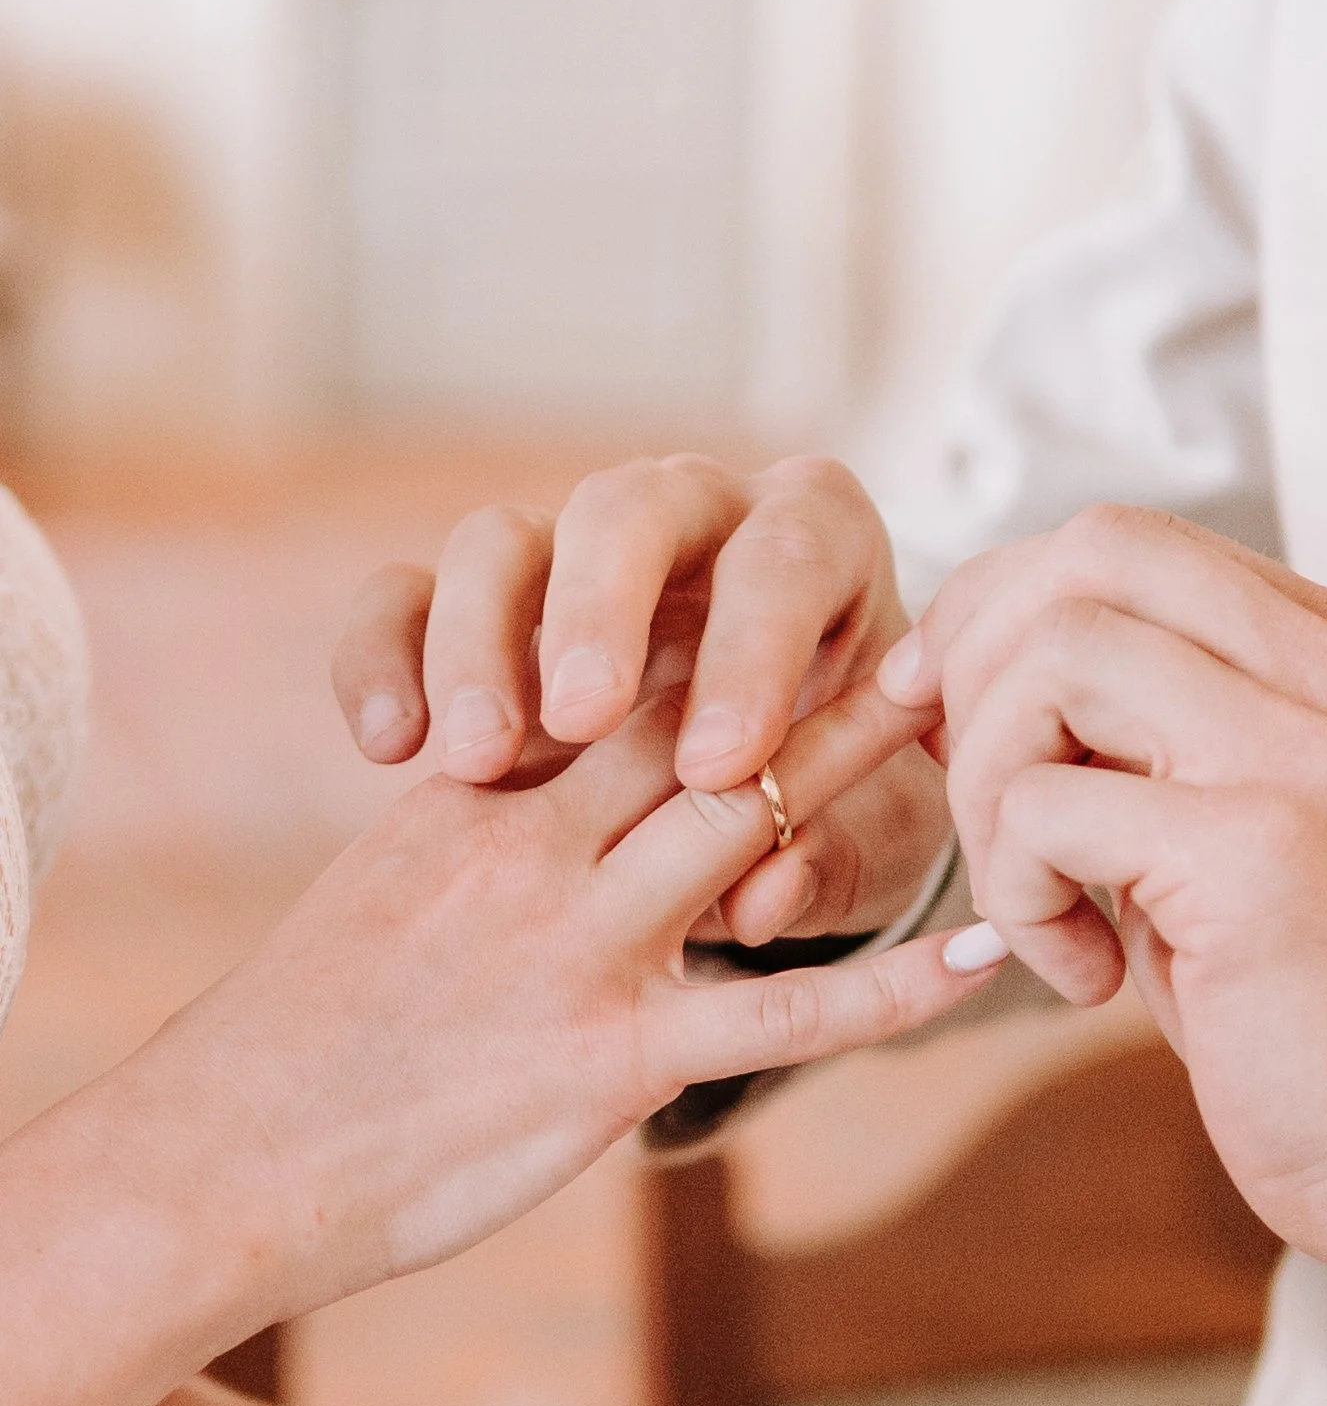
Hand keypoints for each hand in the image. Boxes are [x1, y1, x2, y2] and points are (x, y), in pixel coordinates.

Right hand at [148, 675, 993, 1329]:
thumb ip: (473, 836)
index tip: (799, 596)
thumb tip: (528, 799)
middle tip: (931, 622)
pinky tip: (972, 962)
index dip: (714, 634)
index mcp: (475, 799)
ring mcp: (576, 944)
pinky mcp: (608, 1054)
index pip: (610, 684)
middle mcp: (532, 845)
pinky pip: (773, 1016)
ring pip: (745, 826)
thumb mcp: (384, 895)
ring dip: (863, 771)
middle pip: (696, 723)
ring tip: (975, 731)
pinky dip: (885, 990)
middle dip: (812, 667)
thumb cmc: (297, 1040)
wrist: (224, 1153)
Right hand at [329, 457, 951, 944]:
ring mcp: (571, 560)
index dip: (754, 652)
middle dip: (602, 610)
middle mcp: (690, 522)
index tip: (722, 766)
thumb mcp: (866, 850)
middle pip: (628, 509)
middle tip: (583, 718)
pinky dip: (382, 658)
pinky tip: (389, 747)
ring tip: (474, 762)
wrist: (759, 819)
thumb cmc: (846, 817)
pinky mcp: (475, 615)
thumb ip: (827, 865)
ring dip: (479, 643)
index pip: (787, 560)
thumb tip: (768, 896)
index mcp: (816, 553)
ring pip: (498, 543)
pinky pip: (401, 600)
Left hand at [880, 506, 1326, 1284]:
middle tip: (964, 782)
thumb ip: (1152, 731)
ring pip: (1056, 660)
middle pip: (1092, 556)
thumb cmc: (1322, 1009)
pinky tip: (1078, 971)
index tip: (949, 704)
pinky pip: (1045, 806)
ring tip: (1032, 895)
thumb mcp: (1244, 826)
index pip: (1131, 543)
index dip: (1002, 607)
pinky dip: (1016, 893)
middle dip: (976, 660)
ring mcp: (1310, 754)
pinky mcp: (1256, 850)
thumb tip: (971, 667)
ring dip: (988, 783)